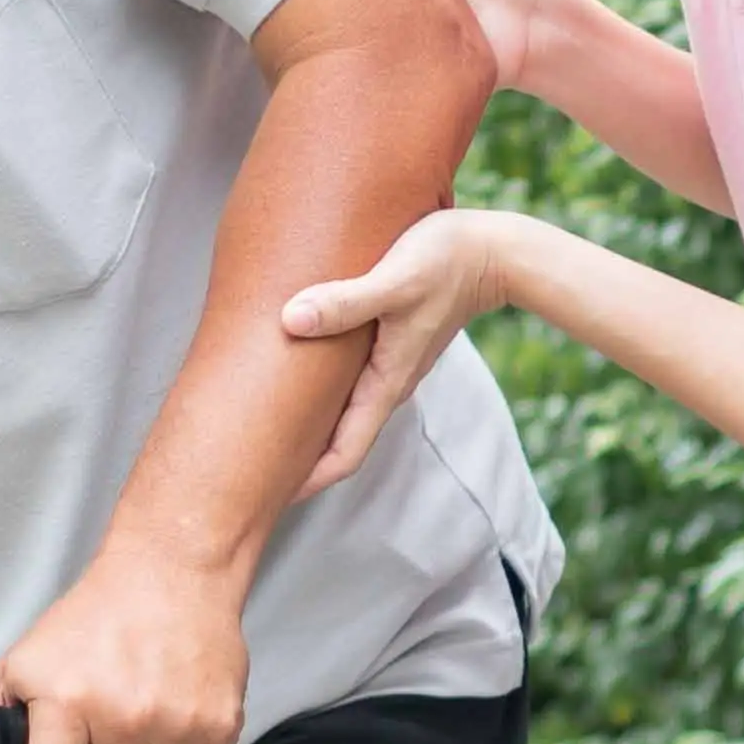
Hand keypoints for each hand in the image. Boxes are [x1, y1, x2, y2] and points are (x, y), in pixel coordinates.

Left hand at [280, 204, 527, 500]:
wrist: (492, 251)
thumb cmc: (446, 264)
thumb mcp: (395, 281)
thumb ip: (346, 301)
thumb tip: (291, 319)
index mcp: (387, 383)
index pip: (346, 453)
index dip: (307, 480)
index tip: (267, 492)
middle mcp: (387, 384)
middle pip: (339, 440)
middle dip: (299, 459)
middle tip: (250, 466)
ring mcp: (388, 366)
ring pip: (343, 411)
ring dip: (308, 424)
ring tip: (261, 425)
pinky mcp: (387, 343)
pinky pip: (348, 382)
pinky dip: (320, 392)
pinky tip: (292, 373)